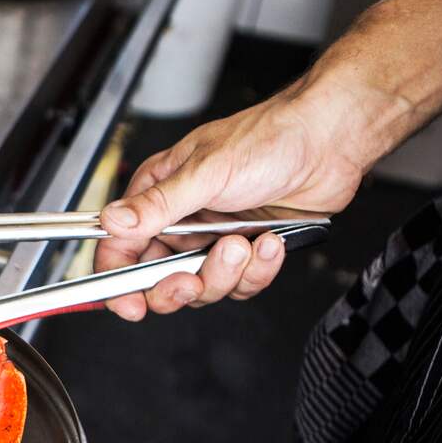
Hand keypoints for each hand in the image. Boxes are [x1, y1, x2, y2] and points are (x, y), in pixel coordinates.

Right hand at [98, 85, 365, 319]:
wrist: (328, 141)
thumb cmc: (269, 138)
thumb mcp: (205, 173)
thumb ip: (156, 205)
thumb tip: (112, 222)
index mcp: (158, 194)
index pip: (121, 248)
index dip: (120, 282)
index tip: (130, 304)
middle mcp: (181, 220)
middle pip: (157, 279)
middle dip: (177, 287)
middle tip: (192, 281)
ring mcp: (213, 237)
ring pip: (202, 287)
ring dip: (225, 274)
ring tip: (243, 243)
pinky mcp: (245, 250)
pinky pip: (240, 284)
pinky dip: (257, 270)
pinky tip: (268, 242)